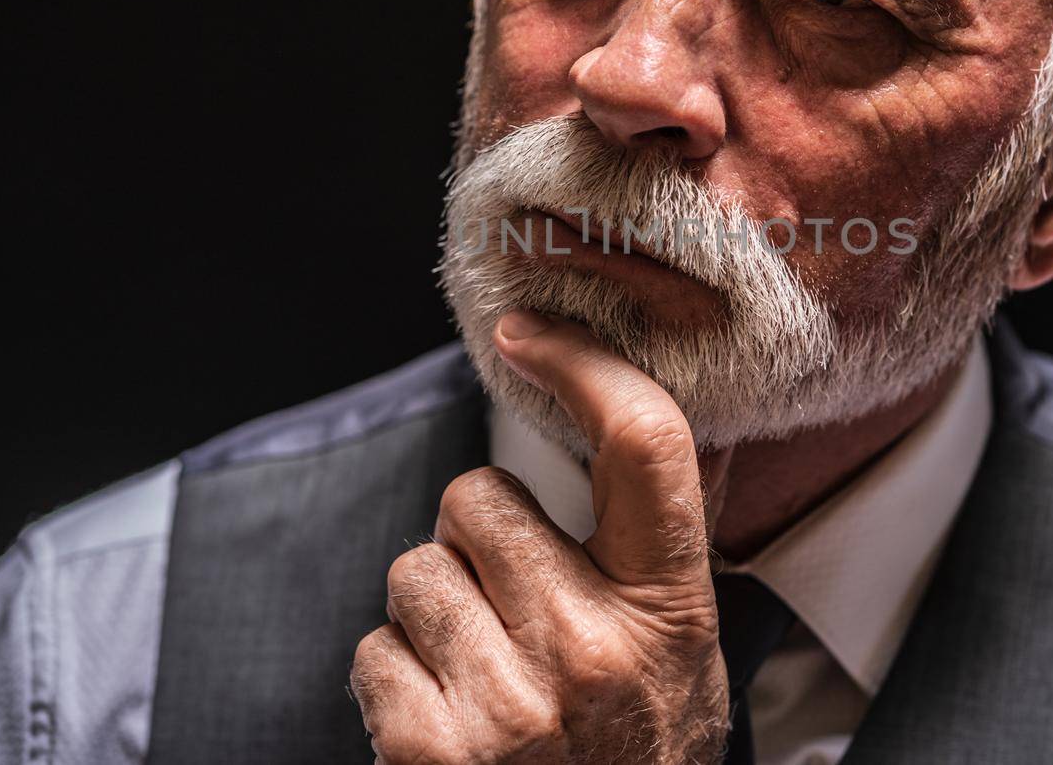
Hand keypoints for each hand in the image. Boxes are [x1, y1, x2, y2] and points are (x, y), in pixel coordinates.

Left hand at [350, 310, 729, 763]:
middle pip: (477, 497)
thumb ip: (650, 550)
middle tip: (512, 604)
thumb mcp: (679, 654)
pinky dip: (396, 680)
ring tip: (483, 673)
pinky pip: (373, 649)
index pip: (645, 445)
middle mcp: (594, 649)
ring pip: (413, 571)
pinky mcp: (431, 752)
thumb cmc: (636, 755)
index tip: (528, 331)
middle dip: (476, 540)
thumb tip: (618, 422)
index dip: (584, 364)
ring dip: (433, 614)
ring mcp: (511, 705)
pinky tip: (448, 722)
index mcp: (669, 609)